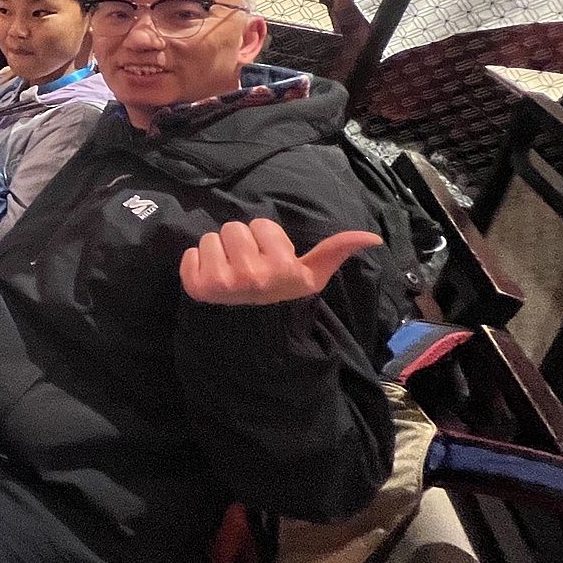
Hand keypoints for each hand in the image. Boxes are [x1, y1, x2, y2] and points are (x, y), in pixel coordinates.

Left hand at [180, 218, 383, 306]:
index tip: (271, 262)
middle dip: (241, 244)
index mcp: (282, 268)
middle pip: (234, 228)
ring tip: (231, 273)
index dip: (265, 240)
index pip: (261, 224)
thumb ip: (335, 251)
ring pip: (211, 238)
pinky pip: (189, 254)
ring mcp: (222, 282)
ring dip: (218, 252)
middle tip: (248, 267)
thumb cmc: (283, 300)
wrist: (252, 338)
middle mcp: (252, 274)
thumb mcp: (312, 278)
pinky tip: (212, 280)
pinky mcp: (196, 287)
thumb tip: (372, 237)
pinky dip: (197, 263)